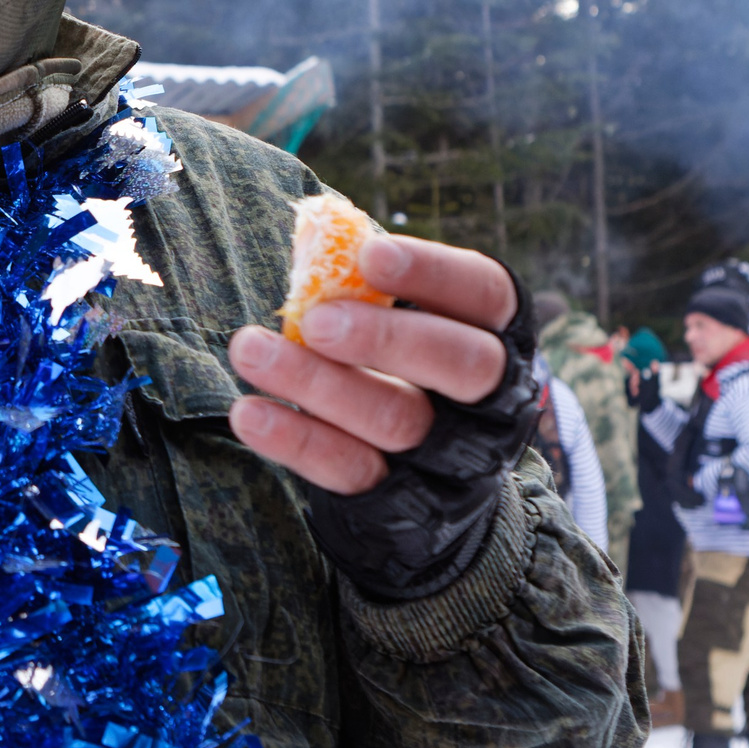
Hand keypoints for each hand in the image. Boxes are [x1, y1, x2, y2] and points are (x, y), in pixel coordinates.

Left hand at [226, 236, 515, 493]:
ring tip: (250, 349)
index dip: (434, 271)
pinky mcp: (401, 505)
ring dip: (316, 382)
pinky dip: (296, 440)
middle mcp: (491, 401)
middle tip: (314, 320)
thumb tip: (314, 241)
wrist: (424, 495)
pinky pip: (350, 470)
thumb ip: (372, 292)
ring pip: (395, 419)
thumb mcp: (405, 327)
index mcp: (498, 336)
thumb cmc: (401, 373)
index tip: (370, 254)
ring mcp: (450, 459)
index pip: (485, 294)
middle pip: (461, 364)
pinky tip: (250, 412)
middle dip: (385, 337)